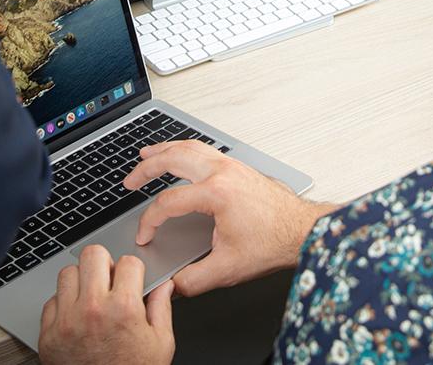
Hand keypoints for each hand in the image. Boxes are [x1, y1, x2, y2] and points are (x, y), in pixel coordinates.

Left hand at [38, 245, 174, 364]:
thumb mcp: (161, 345)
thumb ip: (162, 309)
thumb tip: (165, 285)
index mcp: (124, 309)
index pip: (128, 261)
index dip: (133, 271)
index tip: (132, 281)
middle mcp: (92, 309)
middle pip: (94, 254)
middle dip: (105, 264)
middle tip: (109, 281)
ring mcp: (67, 321)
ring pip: (68, 273)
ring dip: (81, 282)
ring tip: (91, 299)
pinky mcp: (48, 334)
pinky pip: (51, 301)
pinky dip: (63, 305)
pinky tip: (76, 318)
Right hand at [124, 141, 335, 296]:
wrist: (303, 229)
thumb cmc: (273, 243)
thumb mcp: (229, 269)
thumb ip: (194, 279)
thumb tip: (171, 285)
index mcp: (216, 193)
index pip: (169, 202)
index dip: (150, 221)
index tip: (145, 235)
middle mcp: (222, 172)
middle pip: (174, 158)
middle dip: (146, 168)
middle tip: (129, 180)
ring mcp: (231, 165)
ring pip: (189, 146)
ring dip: (164, 150)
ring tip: (147, 155)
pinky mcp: (237, 166)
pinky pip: (204, 149)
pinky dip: (184, 149)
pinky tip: (180, 155)